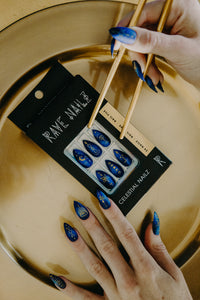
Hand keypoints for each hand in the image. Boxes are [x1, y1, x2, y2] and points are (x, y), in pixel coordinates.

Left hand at [50, 190, 192, 299]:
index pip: (127, 234)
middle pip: (107, 247)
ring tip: (68, 230)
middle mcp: (129, 280)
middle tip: (80, 209)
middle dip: (92, 225)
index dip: (114, 215)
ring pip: (94, 266)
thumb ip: (159, 248)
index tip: (103, 199)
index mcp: (146, 268)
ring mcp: (117, 295)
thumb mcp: (173, 274)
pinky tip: (58, 278)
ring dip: (80, 247)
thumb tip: (152, 224)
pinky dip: (71, 290)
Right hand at [109, 0, 199, 90]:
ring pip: (142, 41)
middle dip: (140, 54)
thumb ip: (150, 41)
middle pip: (140, 29)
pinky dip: (149, 64)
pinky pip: (148, 49)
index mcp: (179, 5)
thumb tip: (123, 34)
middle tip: (143, 70)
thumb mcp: (177, 50)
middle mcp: (173, 13)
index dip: (127, 31)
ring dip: (144, 62)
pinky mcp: (166, 39)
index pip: (143, 13)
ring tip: (153, 77)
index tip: (117, 47)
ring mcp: (169, 26)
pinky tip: (155, 74)